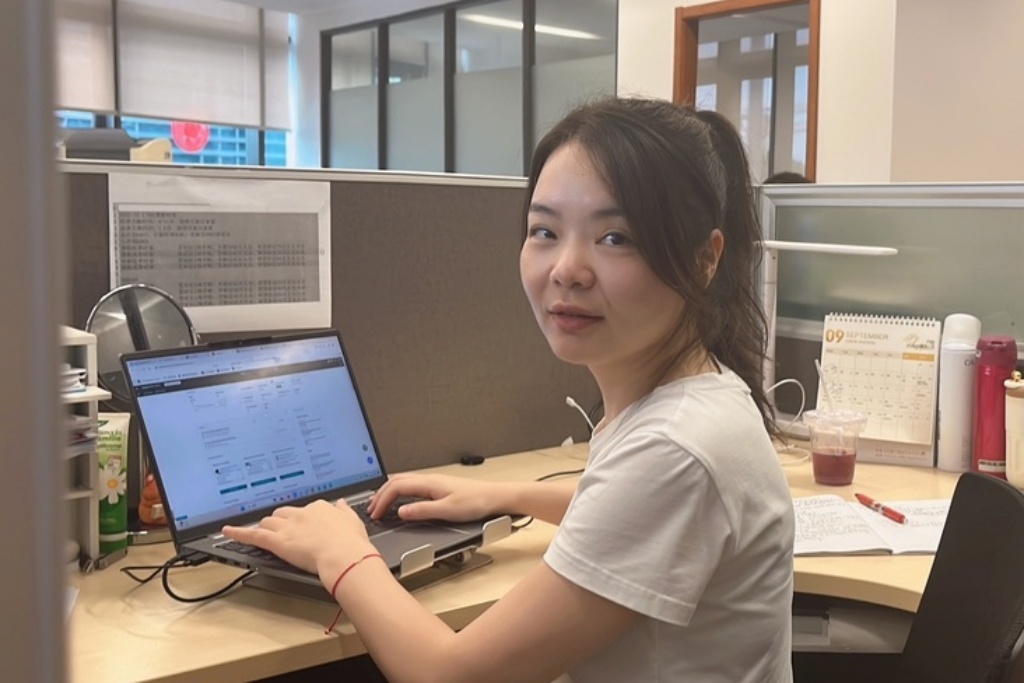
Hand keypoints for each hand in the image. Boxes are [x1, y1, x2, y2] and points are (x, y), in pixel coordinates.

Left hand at [222, 500, 374, 574]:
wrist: (344, 555)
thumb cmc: (351, 543)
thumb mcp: (352, 521)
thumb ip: (343, 510)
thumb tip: (340, 504)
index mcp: (319, 508)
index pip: (303, 510)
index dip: (299, 519)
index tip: (300, 524)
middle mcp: (301, 514)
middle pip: (282, 514)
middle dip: (278, 522)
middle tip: (280, 531)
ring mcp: (287, 527)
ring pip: (268, 523)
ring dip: (264, 528)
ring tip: (261, 533)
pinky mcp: (276, 541)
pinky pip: (253, 535)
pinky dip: (238, 533)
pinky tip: (227, 531)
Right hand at [368, 474, 504, 522]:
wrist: (495, 497)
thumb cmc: (476, 502)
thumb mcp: (447, 511)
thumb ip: (423, 511)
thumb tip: (400, 512)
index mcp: (428, 483)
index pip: (396, 487)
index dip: (382, 500)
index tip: (375, 514)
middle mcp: (429, 479)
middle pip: (397, 482)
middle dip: (380, 495)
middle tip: (371, 510)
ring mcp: (434, 482)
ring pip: (404, 482)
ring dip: (389, 492)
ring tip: (379, 504)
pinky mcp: (439, 487)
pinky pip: (412, 486)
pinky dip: (400, 493)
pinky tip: (401, 501)